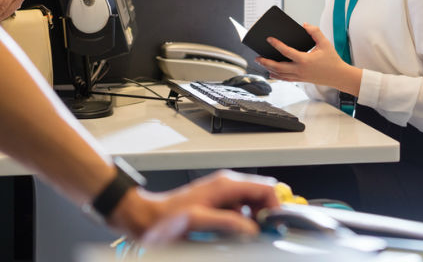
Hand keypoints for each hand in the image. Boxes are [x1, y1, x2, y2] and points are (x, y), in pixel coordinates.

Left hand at [111, 170, 278, 243]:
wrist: (147, 218)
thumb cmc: (166, 218)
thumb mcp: (198, 221)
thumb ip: (227, 222)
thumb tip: (252, 229)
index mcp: (225, 185)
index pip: (266, 188)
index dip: (275, 207)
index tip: (272, 226)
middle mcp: (226, 185)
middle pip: (262, 195)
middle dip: (266, 215)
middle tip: (261, 234)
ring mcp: (222, 193)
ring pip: (253, 203)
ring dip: (254, 220)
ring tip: (245, 236)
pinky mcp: (217, 203)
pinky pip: (240, 211)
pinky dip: (243, 222)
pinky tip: (233, 234)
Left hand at [257, 23, 361, 94]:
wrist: (338, 76)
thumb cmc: (332, 60)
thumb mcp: (325, 43)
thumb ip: (315, 32)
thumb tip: (304, 25)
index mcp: (305, 60)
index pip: (287, 52)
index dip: (277, 44)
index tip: (269, 39)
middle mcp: (300, 69)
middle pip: (278, 67)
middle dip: (266, 62)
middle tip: (257, 57)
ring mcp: (299, 76)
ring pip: (280, 74)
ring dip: (269, 69)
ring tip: (261, 63)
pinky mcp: (301, 80)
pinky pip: (286, 79)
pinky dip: (277, 76)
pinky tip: (271, 72)